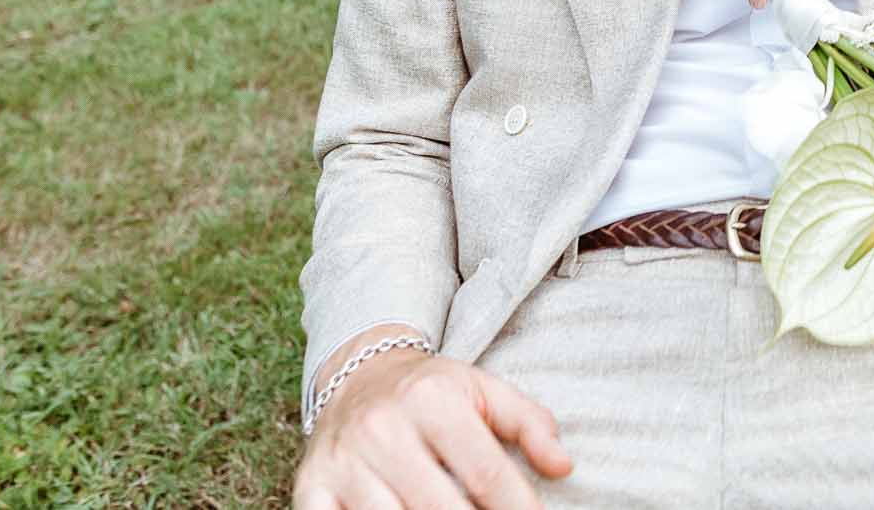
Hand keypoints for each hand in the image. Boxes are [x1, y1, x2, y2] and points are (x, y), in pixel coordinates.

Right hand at [294, 348, 571, 508]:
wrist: (356, 377)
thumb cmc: (432, 394)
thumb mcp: (484, 390)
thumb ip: (529, 423)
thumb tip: (563, 466)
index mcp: (431, 398)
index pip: (485, 472)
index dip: (518, 509)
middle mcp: (382, 428)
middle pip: (440, 508)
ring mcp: (343, 462)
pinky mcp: (310, 488)